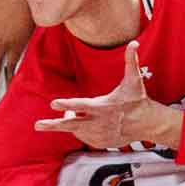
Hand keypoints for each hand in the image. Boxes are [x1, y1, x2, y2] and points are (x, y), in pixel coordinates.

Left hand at [36, 40, 183, 149]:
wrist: (147, 124)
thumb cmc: (137, 99)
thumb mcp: (134, 80)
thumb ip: (131, 61)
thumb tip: (134, 43)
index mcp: (103, 106)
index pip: (81, 105)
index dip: (67, 103)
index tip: (53, 103)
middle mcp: (99, 122)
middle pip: (72, 124)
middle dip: (54, 125)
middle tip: (38, 125)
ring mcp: (99, 134)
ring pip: (76, 131)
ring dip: (70, 123)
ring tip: (70, 114)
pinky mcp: (100, 143)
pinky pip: (84, 138)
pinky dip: (80, 131)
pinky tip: (84, 124)